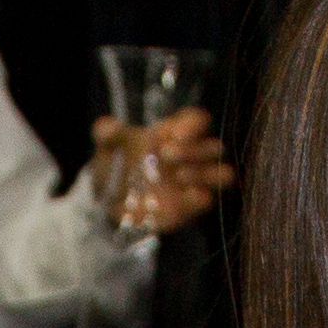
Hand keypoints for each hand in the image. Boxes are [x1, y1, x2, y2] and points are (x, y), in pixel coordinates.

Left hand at [90, 109, 233, 237]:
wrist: (108, 200)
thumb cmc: (113, 164)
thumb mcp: (106, 147)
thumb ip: (106, 133)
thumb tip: (109, 126)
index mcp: (173, 133)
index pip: (197, 121)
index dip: (191, 126)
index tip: (172, 135)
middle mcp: (190, 156)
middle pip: (213, 147)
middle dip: (195, 150)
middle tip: (165, 154)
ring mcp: (193, 182)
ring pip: (222, 173)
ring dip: (205, 173)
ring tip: (179, 176)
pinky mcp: (189, 206)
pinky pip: (207, 200)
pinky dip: (200, 197)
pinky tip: (182, 197)